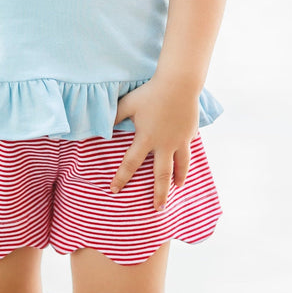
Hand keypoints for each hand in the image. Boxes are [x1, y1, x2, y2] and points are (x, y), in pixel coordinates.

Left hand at [111, 78, 200, 209]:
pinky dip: (186, 161)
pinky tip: (185, 165)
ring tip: (177, 188)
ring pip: (180, 166)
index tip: (114, 191)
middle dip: (159, 194)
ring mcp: (179, 141)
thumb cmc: (151, 92)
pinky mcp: (190, 134)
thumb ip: (114, 117)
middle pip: (161, 175)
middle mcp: (164, 144)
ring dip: (178, 179)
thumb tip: (101, 127)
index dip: (121, 178)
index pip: (130, 164)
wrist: (179, 84)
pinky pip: (188, 152)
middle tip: (157, 208)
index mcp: (146, 138)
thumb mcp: (128, 104)